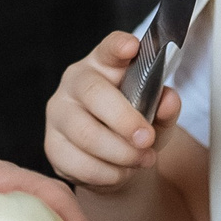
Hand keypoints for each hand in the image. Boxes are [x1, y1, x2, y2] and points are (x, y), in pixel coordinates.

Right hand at [44, 32, 180, 194]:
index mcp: (103, 65)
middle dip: (124, 120)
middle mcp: (75, 83)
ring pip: (86, 134)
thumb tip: (169, 100)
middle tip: (147, 139)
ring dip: (120, 153)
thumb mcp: (157, 116)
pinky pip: (79, 163)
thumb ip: (165, 107)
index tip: (132, 47)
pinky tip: (120, 171)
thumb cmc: (135, 127)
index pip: (109, 49)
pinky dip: (107, 173)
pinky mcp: (52, 146)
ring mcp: (59, 114)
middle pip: (94, 94)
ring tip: (141, 160)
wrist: (116, 162)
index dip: (118, 46)